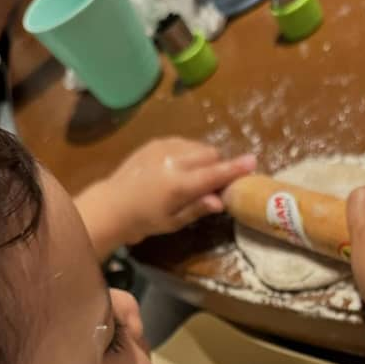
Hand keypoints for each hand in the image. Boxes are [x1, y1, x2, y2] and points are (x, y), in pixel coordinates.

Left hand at [106, 138, 255, 241]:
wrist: (112, 204)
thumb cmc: (146, 220)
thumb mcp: (173, 221)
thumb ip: (198, 208)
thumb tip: (221, 201)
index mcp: (178, 184)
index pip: (214, 174)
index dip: (235, 168)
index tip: (253, 162)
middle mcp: (172, 160)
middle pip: (211, 154)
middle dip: (219, 165)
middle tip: (216, 183)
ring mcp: (163, 147)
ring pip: (199, 146)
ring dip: (205, 158)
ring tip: (197, 176)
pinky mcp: (156, 142)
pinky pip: (184, 142)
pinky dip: (191, 153)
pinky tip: (182, 167)